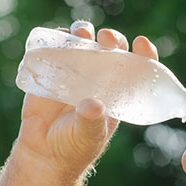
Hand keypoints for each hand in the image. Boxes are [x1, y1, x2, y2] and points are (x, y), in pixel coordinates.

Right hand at [15, 21, 158, 173]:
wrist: (42, 152)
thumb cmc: (73, 147)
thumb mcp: (87, 137)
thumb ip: (91, 122)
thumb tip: (93, 105)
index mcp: (118, 93)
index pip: (137, 69)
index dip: (143, 54)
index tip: (142, 43)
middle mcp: (99, 78)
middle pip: (111, 50)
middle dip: (112, 39)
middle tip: (106, 38)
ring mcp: (75, 73)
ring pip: (84, 44)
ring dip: (85, 33)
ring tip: (82, 32)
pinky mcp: (51, 71)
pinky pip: (55, 49)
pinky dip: (57, 38)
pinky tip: (59, 34)